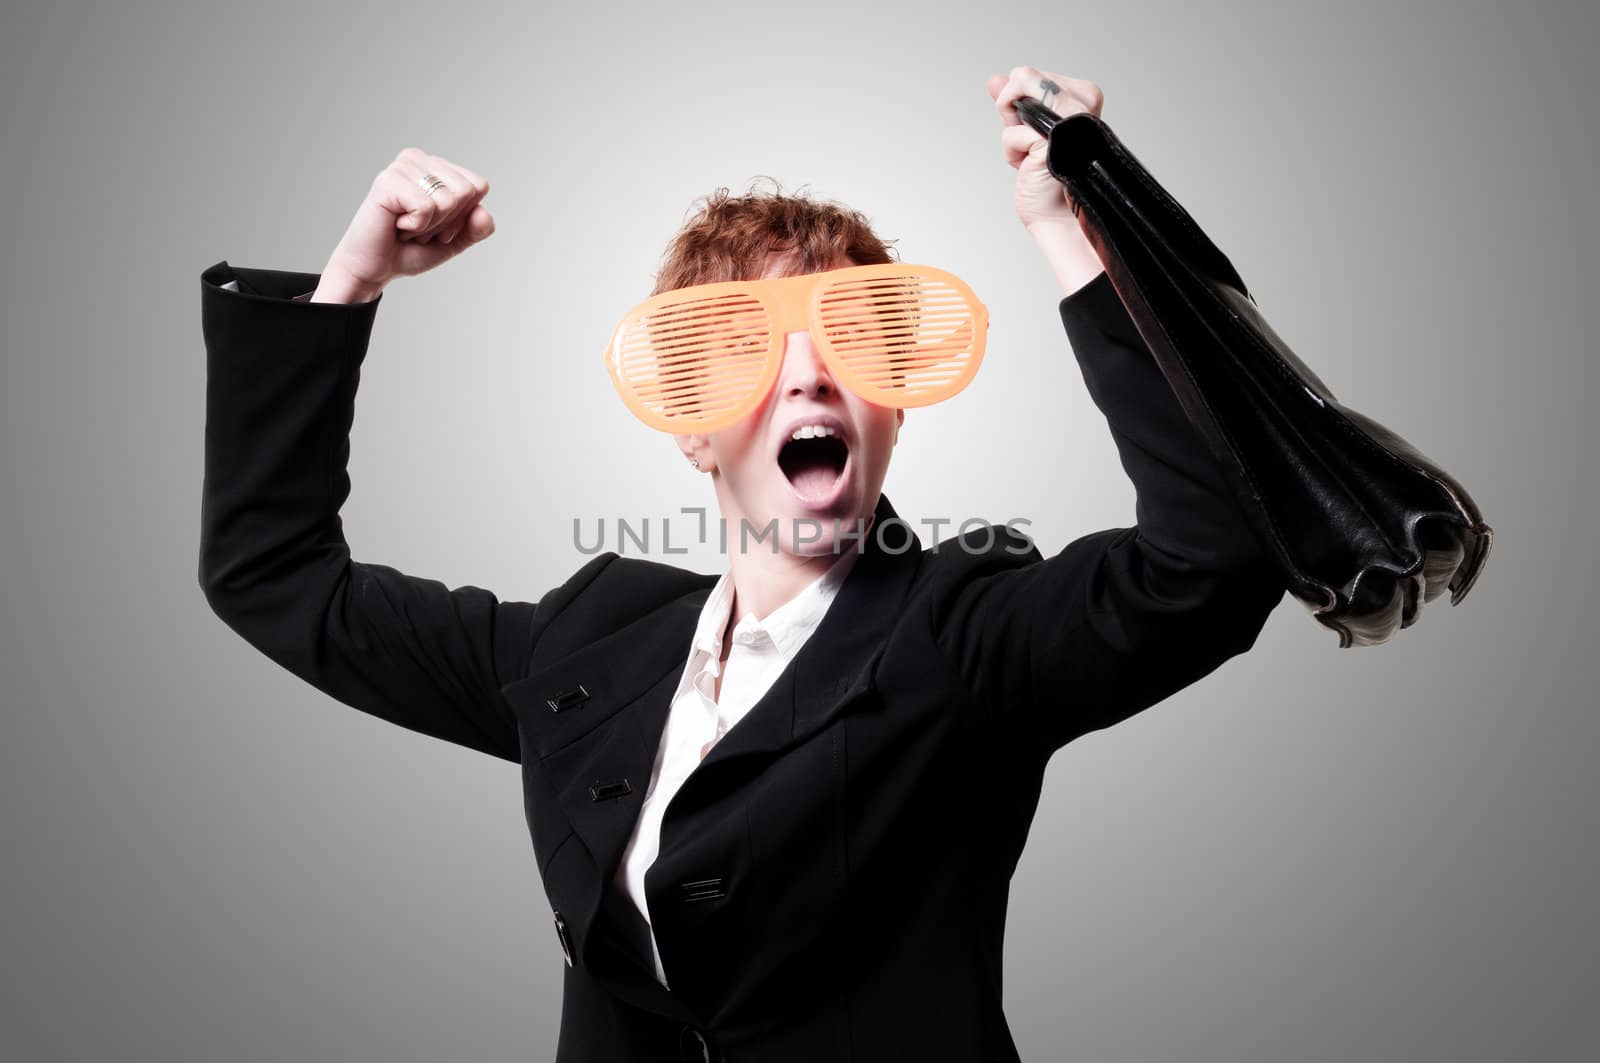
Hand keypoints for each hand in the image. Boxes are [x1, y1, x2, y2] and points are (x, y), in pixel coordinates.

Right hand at [315, 147, 494, 301]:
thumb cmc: (410, 250)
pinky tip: (396, 224)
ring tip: (406, 225)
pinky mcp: (388, 180)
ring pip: (448, 200)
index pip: (478, 186)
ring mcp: (402, 167)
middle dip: (447, 221)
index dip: (463, 216)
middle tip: (419, 227)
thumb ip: (475, 229)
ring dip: (429, 226)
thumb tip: (483, 212)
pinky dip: (416, 226)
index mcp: (437, 166)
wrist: (376, 268)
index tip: (437, 225)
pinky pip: (426, 207)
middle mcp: (419, 159)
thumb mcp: (453, 242)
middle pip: (466, 191)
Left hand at [986, 66, 1103, 237]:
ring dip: (1012, 130)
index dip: (1019, 101)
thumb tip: (995, 79)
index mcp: (1081, 98)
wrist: (1056, 217)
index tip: (1032, 131)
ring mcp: (1069, 119)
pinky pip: (1011, 132)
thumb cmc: (1045, 180)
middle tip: (1030, 143)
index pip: (1030, 75)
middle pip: (1022, 77)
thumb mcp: (1026, 132)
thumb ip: (1014, 102)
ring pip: (1017, 92)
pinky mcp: (1053, 139)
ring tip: (1031, 154)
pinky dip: (1012, 152)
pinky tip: (1031, 167)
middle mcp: (1080, 104)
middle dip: (1011, 110)